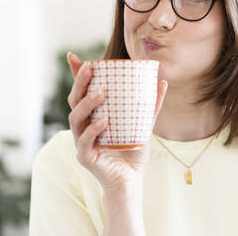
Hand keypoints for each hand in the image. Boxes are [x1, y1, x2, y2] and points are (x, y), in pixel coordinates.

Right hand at [66, 52, 167, 193]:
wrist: (131, 180)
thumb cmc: (132, 152)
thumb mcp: (143, 125)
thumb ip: (151, 106)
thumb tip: (162, 82)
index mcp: (92, 116)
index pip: (81, 93)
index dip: (76, 75)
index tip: (74, 56)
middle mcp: (83, 127)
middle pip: (74, 101)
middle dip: (80, 83)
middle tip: (91, 68)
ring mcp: (81, 142)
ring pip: (76, 119)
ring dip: (87, 104)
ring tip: (101, 93)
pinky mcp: (85, 157)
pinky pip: (85, 141)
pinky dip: (93, 130)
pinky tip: (104, 121)